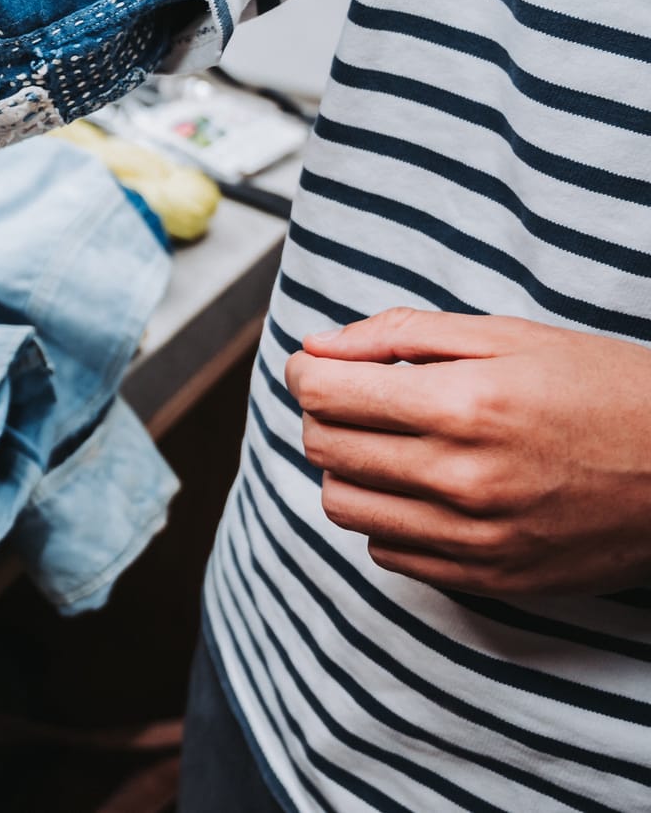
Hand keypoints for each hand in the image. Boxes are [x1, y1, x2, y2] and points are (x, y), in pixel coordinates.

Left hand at [288, 308, 650, 595]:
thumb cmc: (605, 389)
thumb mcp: (510, 336)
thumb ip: (402, 335)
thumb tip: (317, 346)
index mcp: (465, 407)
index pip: (326, 394)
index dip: (308, 371)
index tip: (320, 365)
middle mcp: (462, 479)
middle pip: (323, 448)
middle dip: (324, 414)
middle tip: (358, 398)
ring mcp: (475, 539)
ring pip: (343, 506)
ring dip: (348, 469)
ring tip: (389, 444)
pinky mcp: (488, 579)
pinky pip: (388, 552)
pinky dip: (388, 516)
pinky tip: (424, 489)